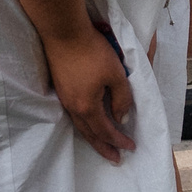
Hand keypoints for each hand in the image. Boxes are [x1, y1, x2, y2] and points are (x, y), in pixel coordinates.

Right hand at [44, 28, 135, 164]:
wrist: (63, 32)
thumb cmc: (92, 52)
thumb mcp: (116, 75)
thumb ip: (121, 99)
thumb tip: (120, 118)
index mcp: (87, 107)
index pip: (105, 131)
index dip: (119, 140)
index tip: (131, 148)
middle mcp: (73, 107)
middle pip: (89, 134)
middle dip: (103, 148)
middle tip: (114, 159)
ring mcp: (64, 98)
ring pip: (79, 126)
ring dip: (92, 138)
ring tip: (102, 146)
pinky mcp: (61, 88)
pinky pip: (73, 115)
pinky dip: (83, 125)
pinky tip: (87, 123)